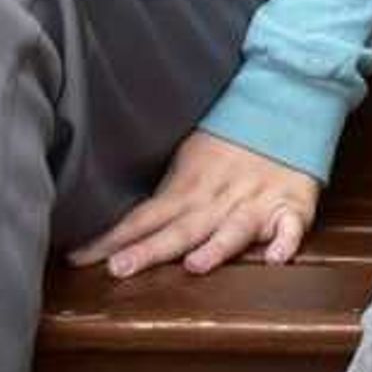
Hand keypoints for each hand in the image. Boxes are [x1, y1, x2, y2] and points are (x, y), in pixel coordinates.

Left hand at [69, 128, 320, 278]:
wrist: (285, 101)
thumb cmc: (229, 139)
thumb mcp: (188, 159)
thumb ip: (163, 193)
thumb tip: (115, 224)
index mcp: (189, 186)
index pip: (144, 216)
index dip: (113, 238)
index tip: (79, 259)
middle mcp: (219, 198)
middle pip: (182, 229)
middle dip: (152, 250)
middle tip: (121, 269)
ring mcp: (257, 202)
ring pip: (234, 228)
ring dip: (217, 248)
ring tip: (196, 266)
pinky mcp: (292, 204)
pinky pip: (292, 225)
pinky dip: (285, 241)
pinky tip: (276, 257)